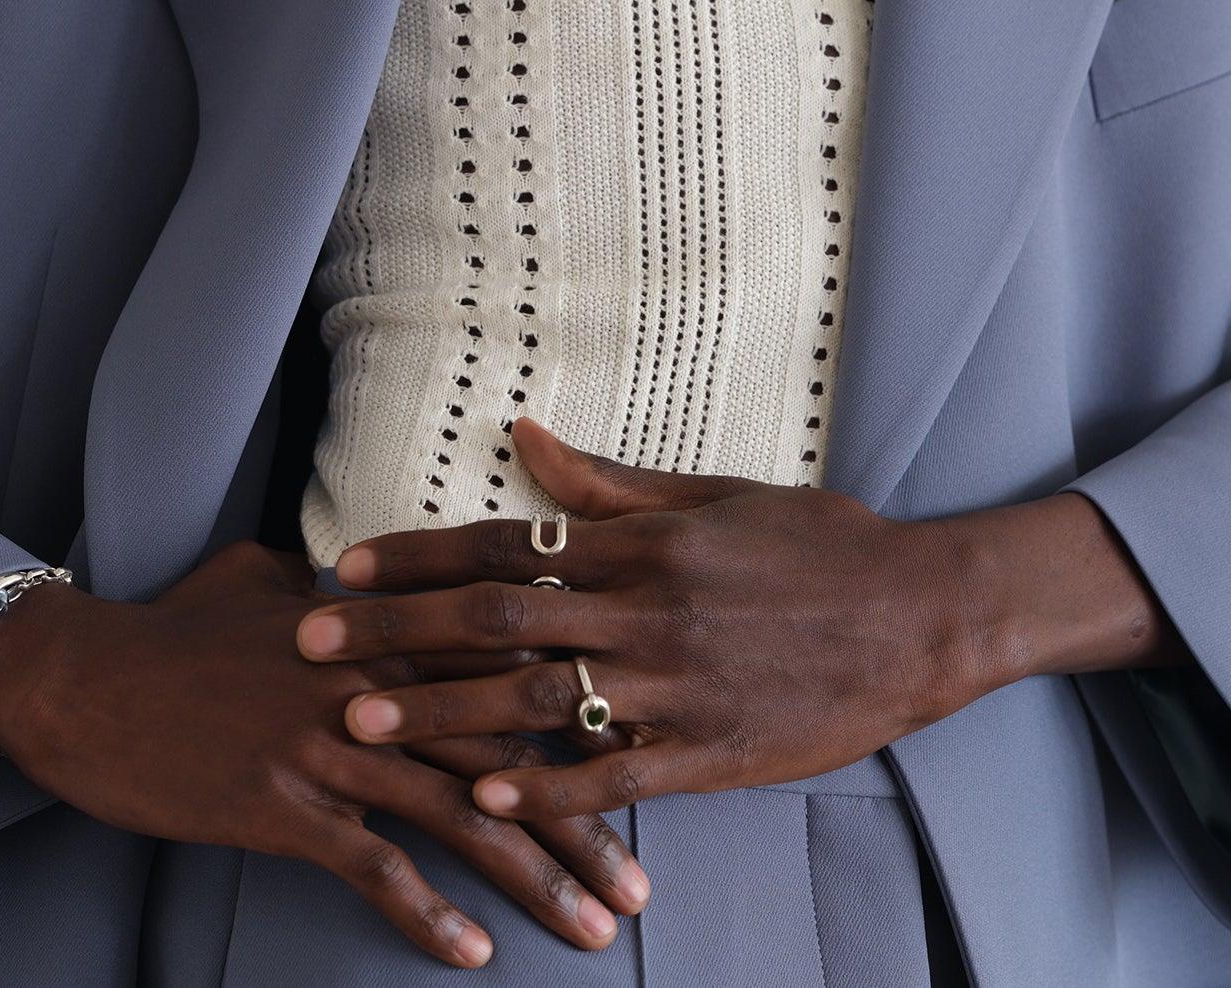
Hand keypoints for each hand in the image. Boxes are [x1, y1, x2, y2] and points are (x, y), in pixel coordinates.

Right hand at [0, 538, 649, 967]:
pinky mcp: (281, 802)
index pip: (511, 668)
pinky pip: (372, 865)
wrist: (85, 673)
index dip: (582, 720)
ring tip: (590, 932)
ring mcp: (330, 741)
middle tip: (642, 884)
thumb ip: (343, 588)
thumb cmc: (176, 625)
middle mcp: (375, 679)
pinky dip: (425, 912)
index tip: (645, 765)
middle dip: (584, 819)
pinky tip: (472, 954)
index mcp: (386, 624)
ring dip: (531, 879)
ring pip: (458, 813)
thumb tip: (373, 581)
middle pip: (508, 750)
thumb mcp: (270, 579)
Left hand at [289, 414, 1019, 823]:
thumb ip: (611, 482)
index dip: (416, 556)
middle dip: (395, 631)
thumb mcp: (714, 496)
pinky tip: (487, 801)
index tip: (342, 568)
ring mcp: (677, 684)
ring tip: (362, 722)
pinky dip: (548, 787)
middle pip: (497, 617)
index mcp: (643, 540)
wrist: (920, 613)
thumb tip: (525, 431)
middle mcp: (647, 607)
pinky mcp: (712, 751)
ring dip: (442, 711)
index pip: (505, 541)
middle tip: (310, 645)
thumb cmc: (818, 546)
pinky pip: (614, 774)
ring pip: (537, 698)